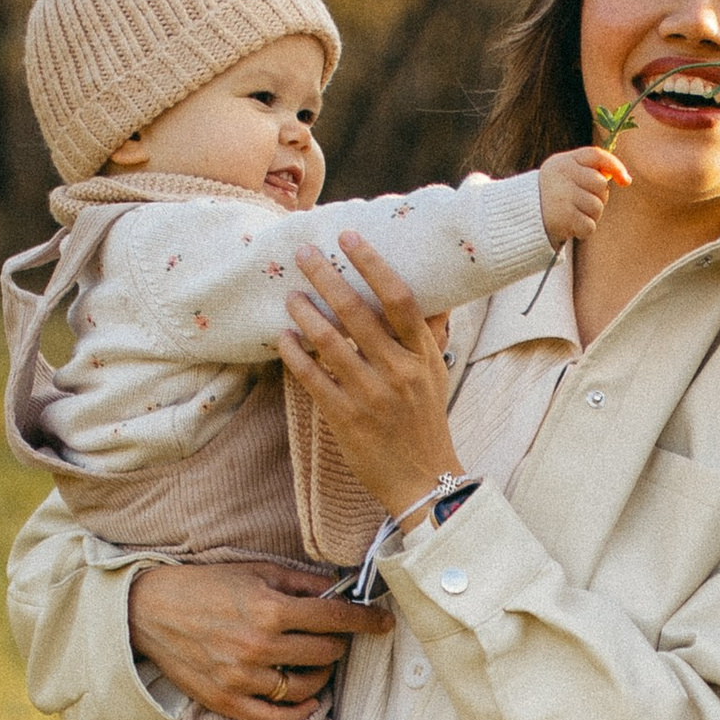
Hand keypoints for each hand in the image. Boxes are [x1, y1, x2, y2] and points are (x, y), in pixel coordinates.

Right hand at [127, 556, 381, 719]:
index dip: (367, 620)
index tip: (384, 622)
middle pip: (327, 654)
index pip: (335, 618)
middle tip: (332, 635)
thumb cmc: (204, 586)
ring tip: (316, 663)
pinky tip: (307, 700)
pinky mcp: (227, 701)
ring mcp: (243, 678)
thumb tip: (342, 591)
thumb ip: (301, 583)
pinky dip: (299, 712)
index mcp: (269, 609)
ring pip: (308, 688)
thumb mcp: (254, 572)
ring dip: (322, 676)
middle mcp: (259, 646)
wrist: (148, 611)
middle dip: (338, 643)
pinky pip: (276, 719)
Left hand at [277, 230, 464, 512]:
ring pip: (328, 342)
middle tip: (303, 253)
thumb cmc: (426, 423)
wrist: (424, 482)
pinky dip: (294, 354)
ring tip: (290, 296)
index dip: (371, 263)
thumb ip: (424, 336)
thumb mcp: (435, 375)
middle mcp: (398, 372)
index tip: (348, 237)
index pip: (398, 298)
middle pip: (356, 311)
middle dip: (325, 275)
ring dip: (304, 312)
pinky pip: (312, 378)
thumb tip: (426, 293)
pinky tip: (283, 338)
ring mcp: (371, 396)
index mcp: (422, 356)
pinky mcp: (346, 419)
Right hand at [538, 143, 628, 242]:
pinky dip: (584, 230)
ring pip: (597, 207)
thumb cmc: (551, 197)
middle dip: (598, 198)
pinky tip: (571, 227)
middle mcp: (562, 175)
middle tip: (581, 204)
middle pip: (601, 185)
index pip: (596, 155)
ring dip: (591, 216)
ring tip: (574, 215)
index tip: (625, 180)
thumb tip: (623, 178)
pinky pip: (590, 225)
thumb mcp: (565, 176)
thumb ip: (589, 171)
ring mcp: (562, 196)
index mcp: (563, 161)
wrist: (520, 219)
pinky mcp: (563, 217)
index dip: (615, 166)